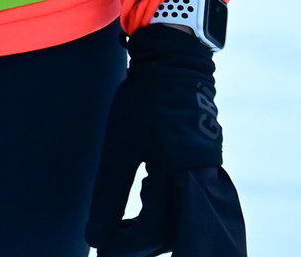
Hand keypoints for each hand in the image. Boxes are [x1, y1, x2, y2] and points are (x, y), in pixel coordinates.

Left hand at [87, 25, 247, 256]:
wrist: (176, 62)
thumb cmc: (145, 102)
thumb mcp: (120, 146)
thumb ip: (110, 192)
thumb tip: (96, 238)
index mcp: (180, 179)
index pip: (156, 232)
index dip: (128, 246)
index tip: (103, 249)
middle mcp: (199, 181)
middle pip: (176, 232)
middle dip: (145, 244)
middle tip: (113, 243)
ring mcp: (204, 171)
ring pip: (182, 218)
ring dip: (154, 229)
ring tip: (123, 228)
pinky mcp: (200, 161)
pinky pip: (186, 198)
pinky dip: (162, 208)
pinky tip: (143, 199)